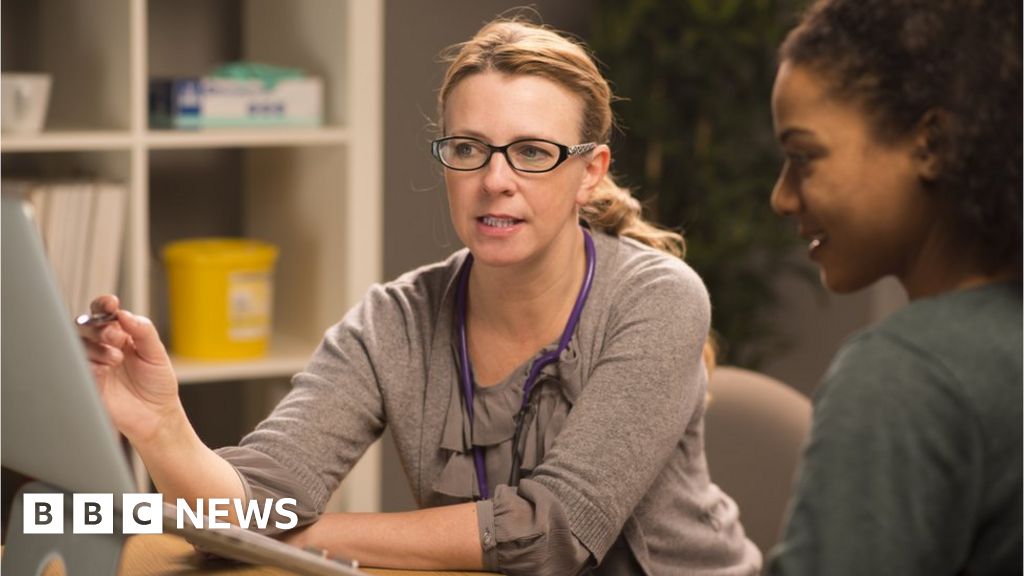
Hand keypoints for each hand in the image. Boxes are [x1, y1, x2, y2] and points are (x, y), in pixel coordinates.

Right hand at [79, 294, 183, 445]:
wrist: (157, 415)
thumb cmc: (157, 384)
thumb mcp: (157, 354)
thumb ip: (143, 332)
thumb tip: (126, 314)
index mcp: (120, 335)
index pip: (105, 314)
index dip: (104, 305)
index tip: (111, 303)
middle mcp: (104, 347)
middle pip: (88, 326)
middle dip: (100, 327)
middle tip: (116, 336)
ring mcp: (95, 364)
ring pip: (80, 345)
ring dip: (97, 347)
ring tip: (116, 358)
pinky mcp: (89, 383)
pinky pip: (80, 368)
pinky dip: (90, 365)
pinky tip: (105, 370)